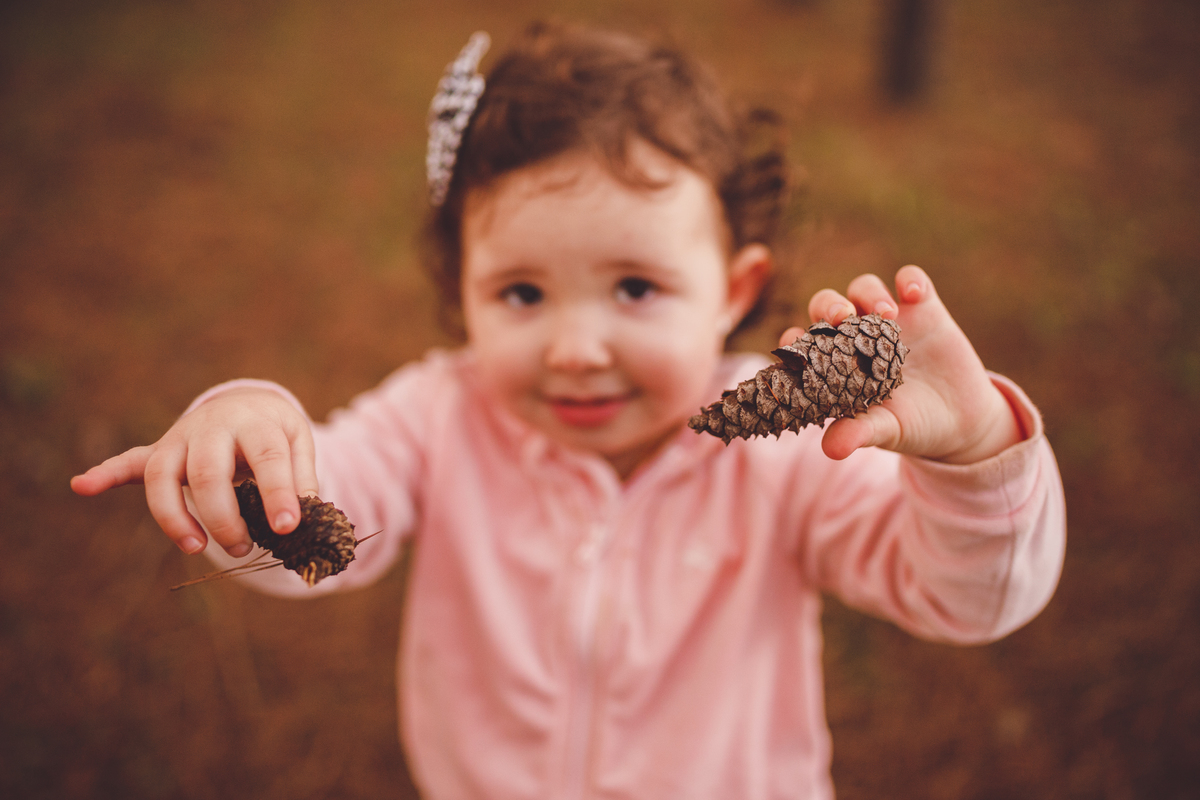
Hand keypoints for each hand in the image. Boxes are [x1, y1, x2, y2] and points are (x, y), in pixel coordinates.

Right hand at [70, 387, 318, 555]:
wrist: (248, 404)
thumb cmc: (277, 434)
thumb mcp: (299, 446)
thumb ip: (302, 478)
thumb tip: (304, 516)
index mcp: (257, 422)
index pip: (268, 457)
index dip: (278, 494)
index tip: (289, 528)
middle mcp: (213, 427)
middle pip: (208, 472)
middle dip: (223, 517)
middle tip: (243, 548)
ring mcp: (181, 438)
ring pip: (162, 475)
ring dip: (173, 516)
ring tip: (193, 548)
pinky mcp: (160, 451)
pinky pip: (129, 461)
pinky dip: (105, 473)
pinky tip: (82, 485)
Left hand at [780, 266, 1021, 463]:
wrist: (961, 421)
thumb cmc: (910, 426)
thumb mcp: (886, 431)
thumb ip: (858, 433)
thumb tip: (830, 450)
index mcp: (834, 362)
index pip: (803, 342)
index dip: (795, 340)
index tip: (795, 345)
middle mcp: (855, 334)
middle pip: (829, 304)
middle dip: (829, 305)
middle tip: (841, 316)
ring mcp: (888, 319)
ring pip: (864, 288)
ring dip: (869, 294)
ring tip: (886, 314)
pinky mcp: (924, 308)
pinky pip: (912, 280)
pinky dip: (911, 280)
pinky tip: (913, 293)